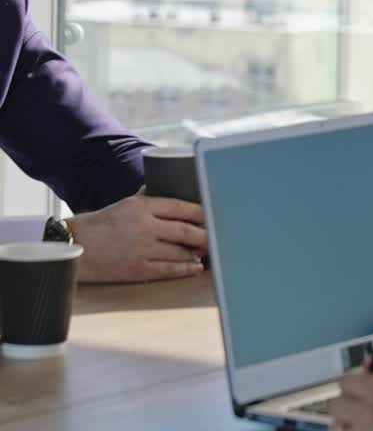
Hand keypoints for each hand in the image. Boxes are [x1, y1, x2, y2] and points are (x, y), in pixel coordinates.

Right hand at [66, 193, 205, 282]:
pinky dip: (184, 268)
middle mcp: (144, 227)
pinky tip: (195, 267)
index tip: (213, 215)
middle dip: (205, 234)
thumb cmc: (98, 224)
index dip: (201, 213)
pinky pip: (167, 269)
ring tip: (209, 251)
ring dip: (197, 252)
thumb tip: (168, 187)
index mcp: (141, 206)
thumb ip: (147, 198)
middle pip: (185, 230)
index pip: (181, 207)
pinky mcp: (135, 269)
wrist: (71, 248)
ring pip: (178, 251)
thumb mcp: (124, 204)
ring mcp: (141, 249)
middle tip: (218, 236)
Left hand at [330, 368, 372, 430]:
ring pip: (337, 427)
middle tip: (359, 409)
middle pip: (335, 404)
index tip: (358, 386)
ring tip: (366, 428)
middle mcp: (368, 414)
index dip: (352, 382)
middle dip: (345, 405)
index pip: (347, 380)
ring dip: (346, 426)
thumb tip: (367, 365)